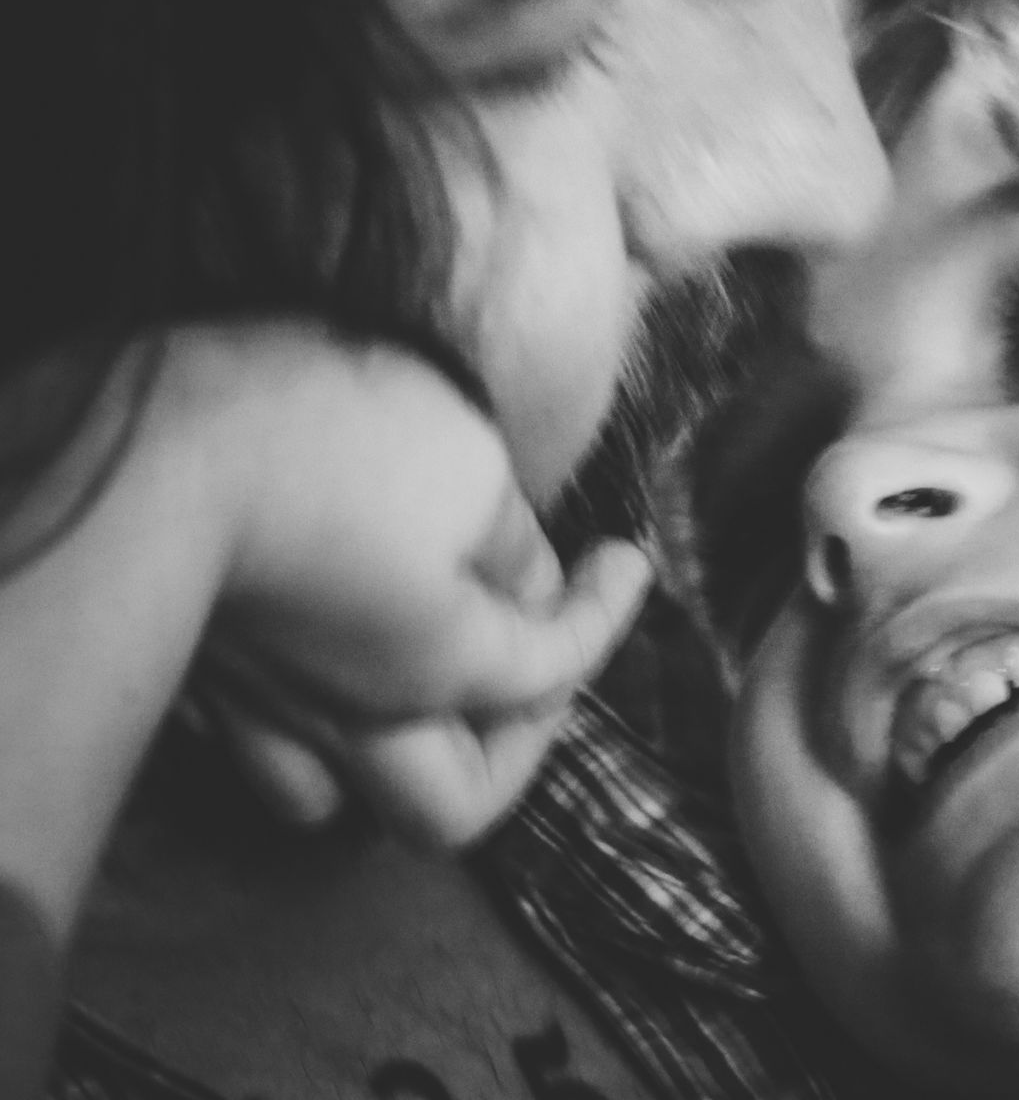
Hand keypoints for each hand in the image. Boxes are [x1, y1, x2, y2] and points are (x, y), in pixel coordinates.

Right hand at [168, 324, 649, 846]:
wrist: (155, 445)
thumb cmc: (334, 444)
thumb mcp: (471, 470)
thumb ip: (515, 546)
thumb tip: (532, 582)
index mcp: (438, 672)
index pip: (555, 665)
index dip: (607, 613)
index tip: (630, 559)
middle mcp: (350, 722)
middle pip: (453, 808)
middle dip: (516, 751)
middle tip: (540, 671)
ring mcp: (260, 715)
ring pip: (333, 802)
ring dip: (397, 766)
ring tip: (429, 696)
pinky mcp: (194, 684)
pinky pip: (256, 752)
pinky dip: (305, 735)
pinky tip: (320, 677)